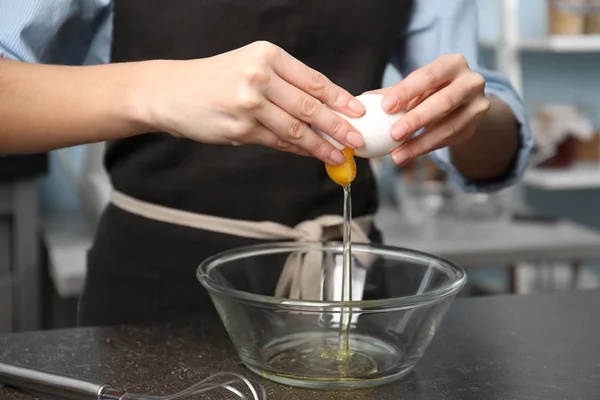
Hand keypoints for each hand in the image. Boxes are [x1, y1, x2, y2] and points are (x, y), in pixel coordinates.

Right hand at [140, 41, 365, 164]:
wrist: (172, 92)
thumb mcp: (250, 66)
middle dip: (338, 125)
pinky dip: (297, 150)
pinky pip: (277, 143)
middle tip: (357, 138)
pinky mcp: (240, 129)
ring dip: (321, 145)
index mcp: (268, 55)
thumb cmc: (216, 80)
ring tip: (339, 154)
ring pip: (296, 130)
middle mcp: (259, 77)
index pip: (313, 80)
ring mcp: (249, 104)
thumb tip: (325, 108)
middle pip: (309, 107)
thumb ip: (285, 84)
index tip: (359, 111)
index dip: (340, 99)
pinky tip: (311, 154)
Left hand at [367, 54, 490, 164]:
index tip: (385, 107)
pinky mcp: (474, 127)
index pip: (428, 76)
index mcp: (452, 64)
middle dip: (416, 119)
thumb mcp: (416, 86)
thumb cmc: (431, 90)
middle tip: (393, 134)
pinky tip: (407, 155)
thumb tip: (358, 103)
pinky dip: (425, 148)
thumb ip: (392, 93)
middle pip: (443, 102)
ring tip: (397, 155)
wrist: (464, 103)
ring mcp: (477, 105)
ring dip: (420, 142)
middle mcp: (471, 81)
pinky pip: (448, 141)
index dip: (406, 91)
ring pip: (448, 127)